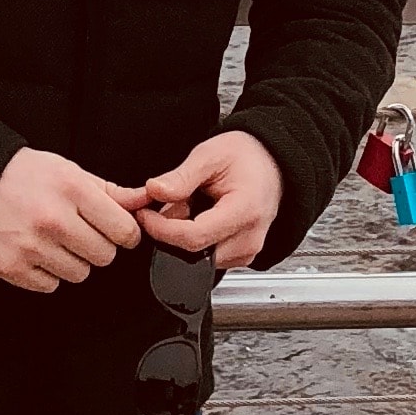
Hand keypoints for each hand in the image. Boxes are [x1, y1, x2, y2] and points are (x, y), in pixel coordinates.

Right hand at [0, 149, 143, 292]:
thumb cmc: (18, 175)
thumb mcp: (66, 170)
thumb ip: (108, 190)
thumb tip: (143, 200)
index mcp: (72, 189)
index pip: (123, 229)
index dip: (125, 233)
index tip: (117, 232)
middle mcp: (54, 219)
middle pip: (104, 256)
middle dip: (96, 246)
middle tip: (77, 232)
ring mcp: (32, 246)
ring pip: (80, 274)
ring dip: (72, 261)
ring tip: (52, 240)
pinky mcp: (12, 268)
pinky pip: (50, 285)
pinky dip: (46, 273)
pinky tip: (34, 251)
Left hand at [135, 130, 282, 271]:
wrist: (270, 163)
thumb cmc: (245, 157)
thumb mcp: (209, 155)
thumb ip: (181, 177)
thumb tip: (154, 191)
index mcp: (244, 212)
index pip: (193, 237)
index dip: (161, 228)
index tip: (145, 213)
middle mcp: (248, 239)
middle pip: (192, 252)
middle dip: (171, 231)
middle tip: (172, 203)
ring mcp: (246, 252)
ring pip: (197, 258)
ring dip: (183, 236)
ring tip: (192, 206)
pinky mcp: (240, 257)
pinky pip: (206, 257)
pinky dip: (195, 240)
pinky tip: (201, 217)